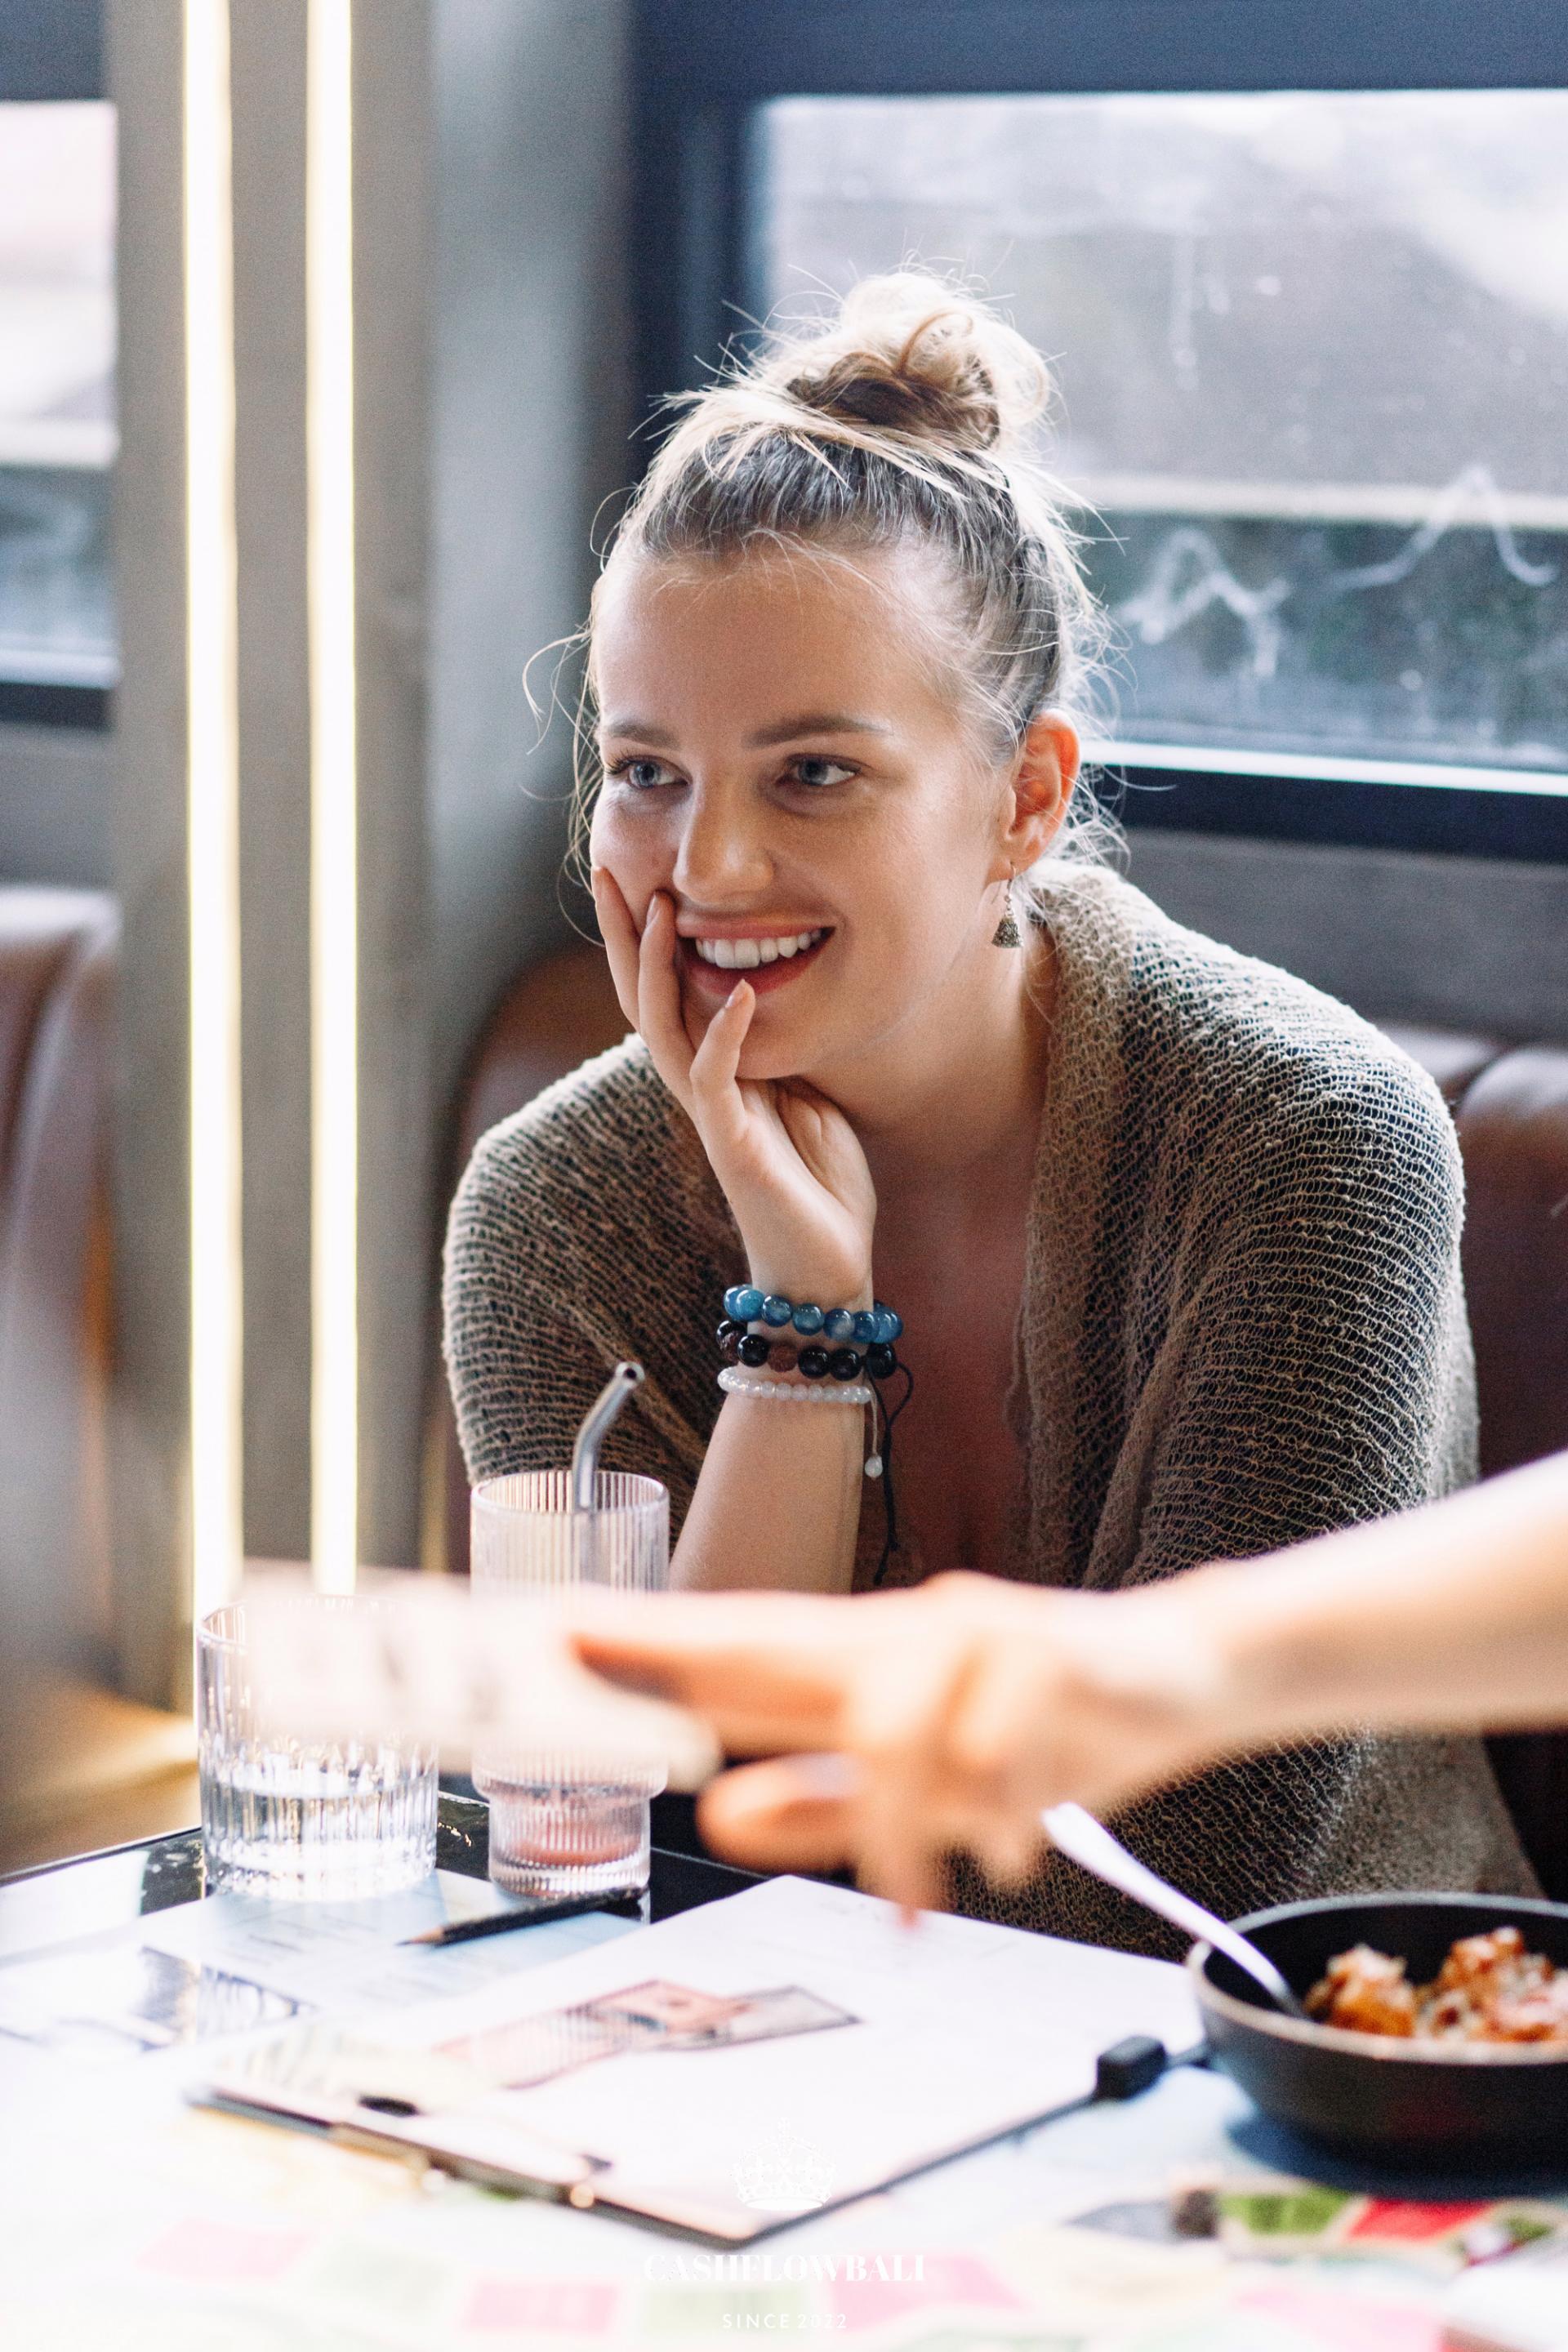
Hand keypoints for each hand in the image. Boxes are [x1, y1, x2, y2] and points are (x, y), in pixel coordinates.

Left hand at [571, 1575, 1228, 1912]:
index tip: (555, 1637)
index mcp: (873, 1662)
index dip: (650, 1643)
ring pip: (891, 1725)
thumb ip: (826, 1802)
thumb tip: (721, 1809)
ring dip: (892, 1828)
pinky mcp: (1054, 1655)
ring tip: (917, 1901)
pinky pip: (998, 1750)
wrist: (1190, 1670)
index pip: (743, 1647)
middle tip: (582, 1651)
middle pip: (778, 1638)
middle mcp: (909, 1635)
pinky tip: (1008, 1853)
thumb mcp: (928, 1786)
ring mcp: (979, 1636)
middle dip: (677, 1649)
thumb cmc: (1046, 1721)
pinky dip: (996, 1818)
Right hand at [593, 868, 876, 1300]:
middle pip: (643, 999)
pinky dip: (724, 1032)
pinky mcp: (731, 1142)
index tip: (638, 878)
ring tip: (660, 909)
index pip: (666, 994)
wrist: (825, 1266)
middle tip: (609, 874)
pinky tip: (734, 991)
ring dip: (658, 968)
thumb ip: (777, 1051)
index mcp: (714, 1073)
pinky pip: (717, 1077)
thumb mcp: (806, 1095)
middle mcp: (699, 1088)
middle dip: (626, 937)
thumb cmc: (820, 1186)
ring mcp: (711, 1115)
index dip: (646, 940)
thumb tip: (767, 997)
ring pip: (663, 1029)